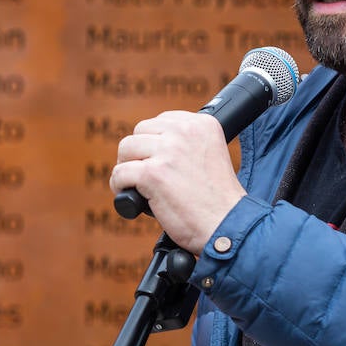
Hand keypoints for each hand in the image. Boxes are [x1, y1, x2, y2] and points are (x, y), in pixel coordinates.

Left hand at [109, 111, 247, 253]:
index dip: (155, 142)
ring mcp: (168, 151)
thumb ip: (185, 143)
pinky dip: (120, 187)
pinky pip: (120, 173)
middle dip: (139, 153)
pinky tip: (133, 199)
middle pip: (140, 131)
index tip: (160, 161)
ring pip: (126, 148)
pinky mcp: (152, 174)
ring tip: (138, 186)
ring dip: (128, 168)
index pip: (162, 120)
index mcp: (202, 124)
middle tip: (148, 175)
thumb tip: (151, 144)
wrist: (225, 226)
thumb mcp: (209, 155)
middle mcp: (185, 132)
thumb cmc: (217, 201)